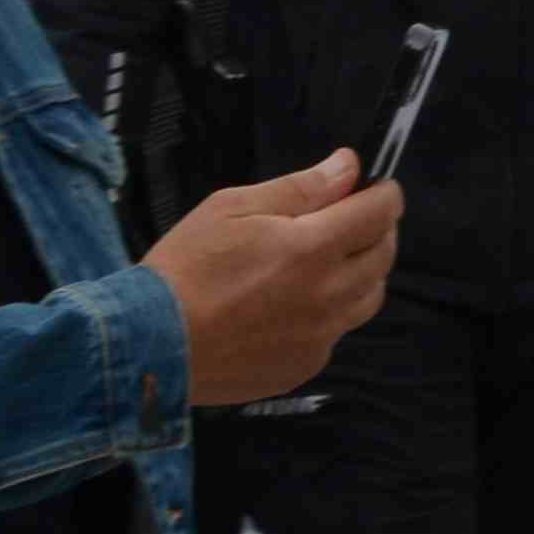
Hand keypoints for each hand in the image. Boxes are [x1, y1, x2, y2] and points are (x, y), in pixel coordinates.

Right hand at [143, 152, 402, 408]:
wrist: (149, 343)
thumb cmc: (185, 267)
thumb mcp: (233, 207)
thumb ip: (300, 188)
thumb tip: (348, 165)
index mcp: (314, 249)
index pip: (380, 214)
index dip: (384, 194)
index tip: (375, 188)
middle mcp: (329, 296)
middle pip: (384, 255)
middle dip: (377, 230)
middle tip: (350, 219)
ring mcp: (320, 337)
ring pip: (369, 297)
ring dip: (362, 272)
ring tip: (327, 260)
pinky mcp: (304, 367)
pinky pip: (337, 332)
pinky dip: (331, 312)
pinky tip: (296, 304)